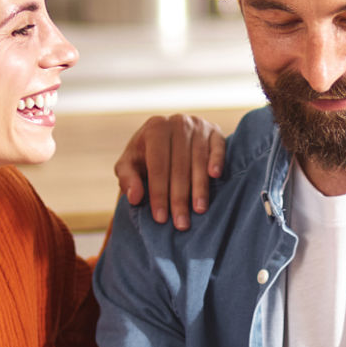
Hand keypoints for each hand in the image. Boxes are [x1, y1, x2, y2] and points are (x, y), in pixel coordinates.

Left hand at [113, 114, 227, 229]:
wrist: (167, 136)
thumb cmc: (146, 154)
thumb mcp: (129, 163)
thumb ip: (127, 179)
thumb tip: (134, 197)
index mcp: (155, 128)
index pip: (157, 166)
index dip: (158, 193)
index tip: (160, 218)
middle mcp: (177, 123)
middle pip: (179, 166)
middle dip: (179, 197)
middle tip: (181, 223)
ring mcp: (198, 125)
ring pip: (198, 160)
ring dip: (199, 187)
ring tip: (198, 210)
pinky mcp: (215, 131)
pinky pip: (218, 147)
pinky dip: (217, 160)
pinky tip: (214, 176)